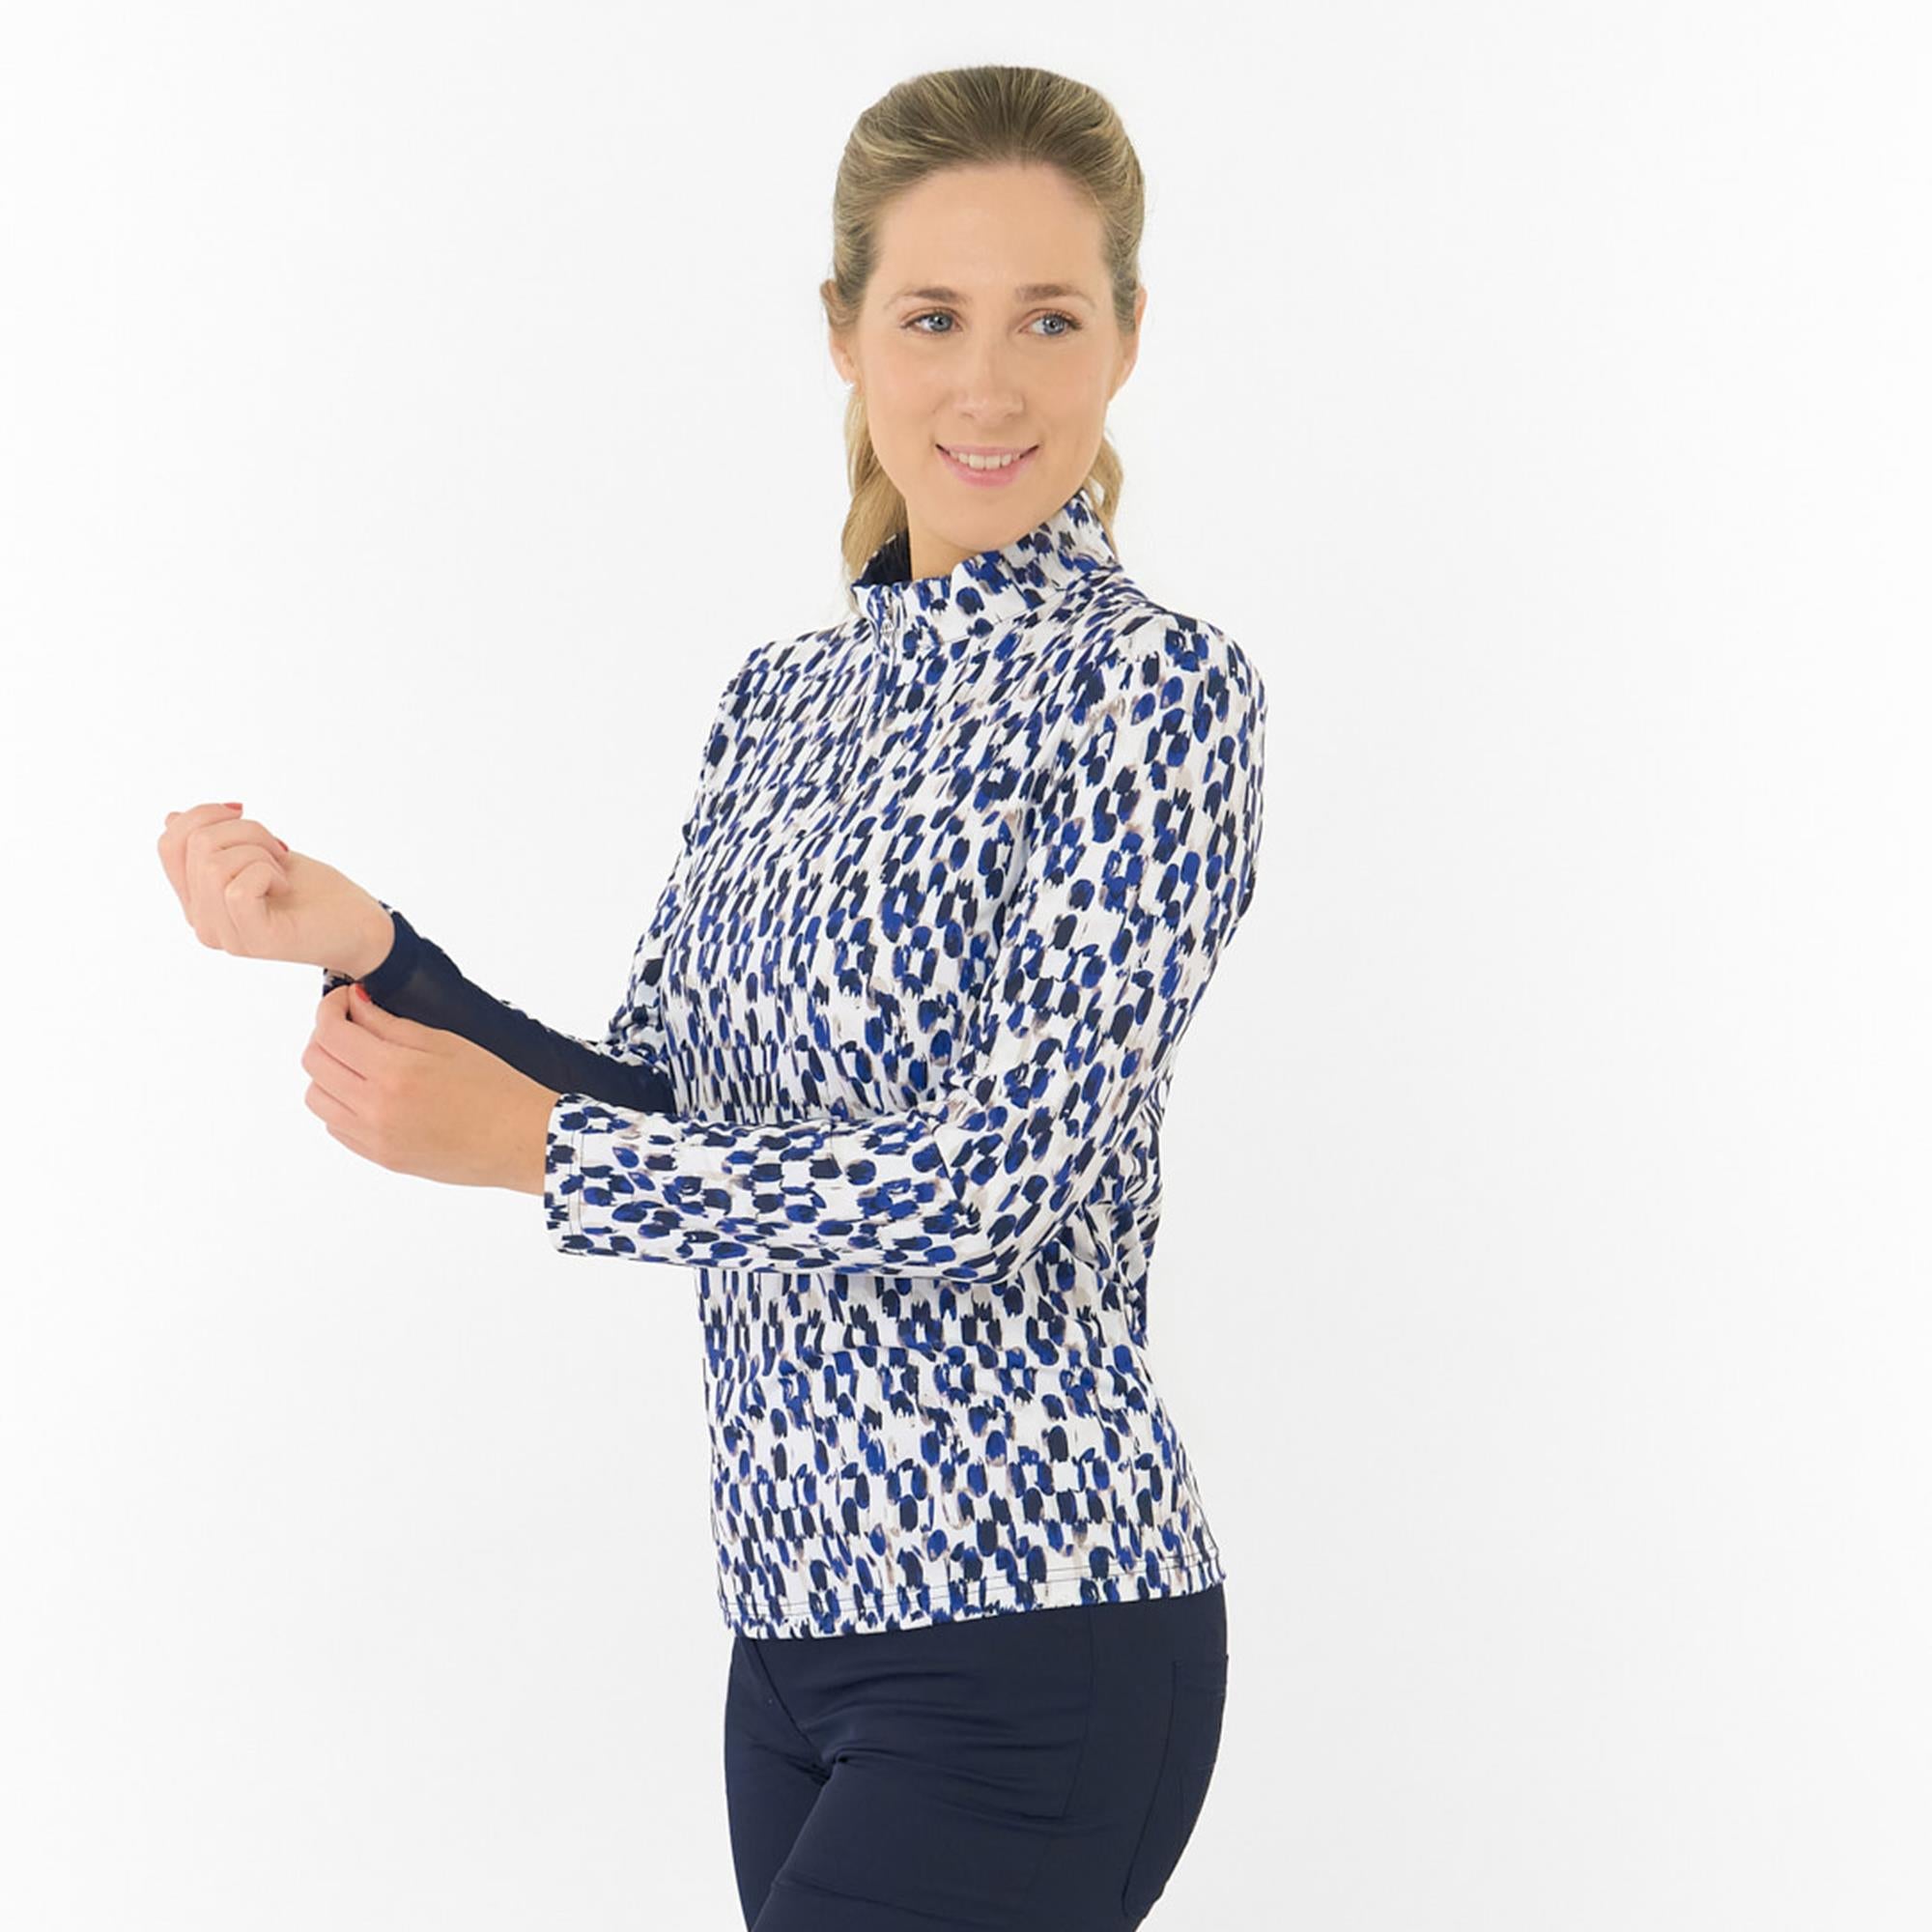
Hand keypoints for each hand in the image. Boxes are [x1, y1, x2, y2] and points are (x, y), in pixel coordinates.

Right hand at [158, 800, 389, 973]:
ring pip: (214, 864)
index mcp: (198, 900)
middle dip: (245, 830)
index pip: (168, 843)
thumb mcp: (260, 853)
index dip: (204, 814)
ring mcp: (225, 935)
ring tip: (282, 871)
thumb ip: (214, 843)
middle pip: (194, 845)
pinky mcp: (253, 940)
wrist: (360, 926)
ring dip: (260, 852)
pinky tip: (285, 886)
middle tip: (278, 850)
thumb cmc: (314, 892)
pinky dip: (268, 872)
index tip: (242, 813)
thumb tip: (170, 818)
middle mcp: (203, 922)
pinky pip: (238, 888)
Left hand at [303, 983, 558, 1193]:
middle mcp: (375, 1107)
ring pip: (316, 1097)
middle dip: (326, 1035)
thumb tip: (355, 1003)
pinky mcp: (380, 1158)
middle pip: (314, 1062)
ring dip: (328, 1073)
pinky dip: (341, 1103)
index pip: (330, 1032)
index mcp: (394, 1071)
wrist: (521, 1140)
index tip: (344, 1000)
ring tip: (360, 1063)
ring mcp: (374, 1137)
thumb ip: (390, 1024)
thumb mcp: (445, 1043)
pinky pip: (336, 1125)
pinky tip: (371, 1093)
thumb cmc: (495, 1087)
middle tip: (352, 1026)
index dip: (330, 1007)